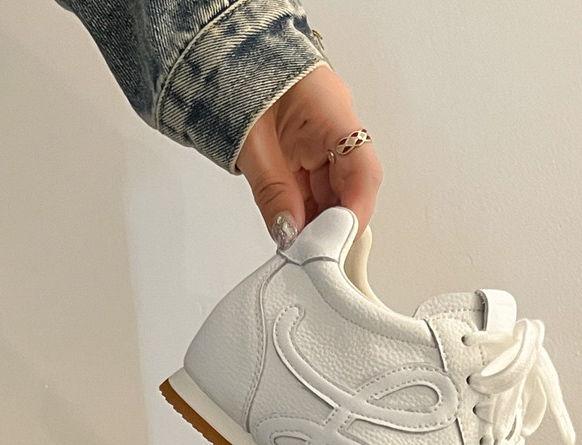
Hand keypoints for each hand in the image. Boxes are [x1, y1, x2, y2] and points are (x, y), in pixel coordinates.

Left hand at [236, 66, 381, 246]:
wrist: (219, 53)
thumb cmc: (235, 78)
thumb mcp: (250, 141)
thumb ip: (272, 191)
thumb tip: (289, 232)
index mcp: (330, 111)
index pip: (361, 168)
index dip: (356, 210)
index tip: (337, 241)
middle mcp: (334, 125)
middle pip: (350, 187)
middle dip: (332, 223)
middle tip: (310, 253)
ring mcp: (322, 138)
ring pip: (332, 191)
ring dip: (317, 221)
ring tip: (296, 245)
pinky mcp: (307, 149)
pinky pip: (315, 186)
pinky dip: (305, 211)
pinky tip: (293, 229)